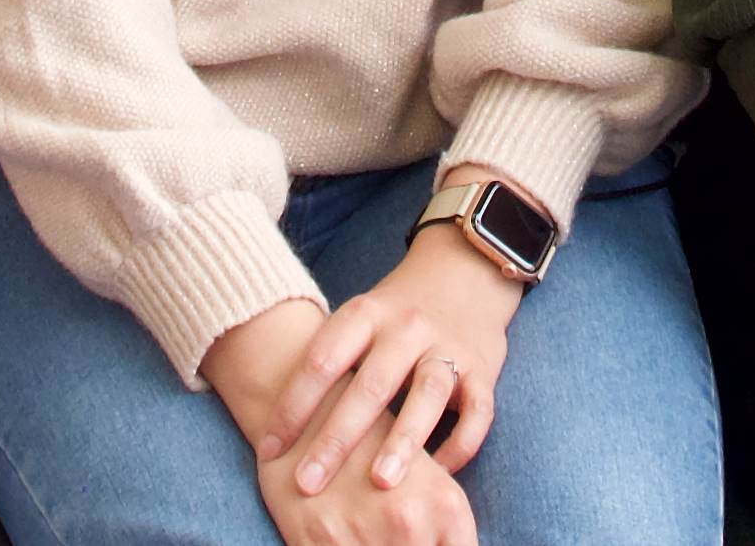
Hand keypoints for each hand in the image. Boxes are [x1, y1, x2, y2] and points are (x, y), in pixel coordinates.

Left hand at [203, 290, 487, 545]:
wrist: (464, 271)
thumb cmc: (395, 313)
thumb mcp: (359, 319)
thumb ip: (329, 363)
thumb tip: (273, 426)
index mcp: (365, 314)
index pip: (321, 361)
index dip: (292, 407)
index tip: (268, 450)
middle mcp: (405, 328)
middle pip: (368, 386)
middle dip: (336, 439)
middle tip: (308, 482)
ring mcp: (448, 346)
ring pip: (426, 395)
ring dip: (403, 441)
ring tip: (381, 483)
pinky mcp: (485, 368)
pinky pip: (476, 412)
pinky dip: (459, 445)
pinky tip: (440, 475)